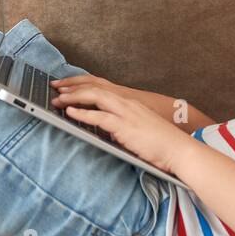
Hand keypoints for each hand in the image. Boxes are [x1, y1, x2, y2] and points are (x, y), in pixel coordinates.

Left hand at [50, 83, 190, 175]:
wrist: (178, 150)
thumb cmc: (161, 144)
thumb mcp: (138, 130)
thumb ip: (122, 127)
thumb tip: (106, 131)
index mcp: (130, 103)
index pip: (101, 88)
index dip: (82, 85)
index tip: (67, 86)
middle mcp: (127, 103)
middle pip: (94, 87)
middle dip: (73, 87)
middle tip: (55, 88)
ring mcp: (126, 113)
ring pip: (94, 97)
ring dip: (73, 97)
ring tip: (58, 99)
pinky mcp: (125, 125)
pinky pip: (99, 116)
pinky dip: (82, 113)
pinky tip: (70, 112)